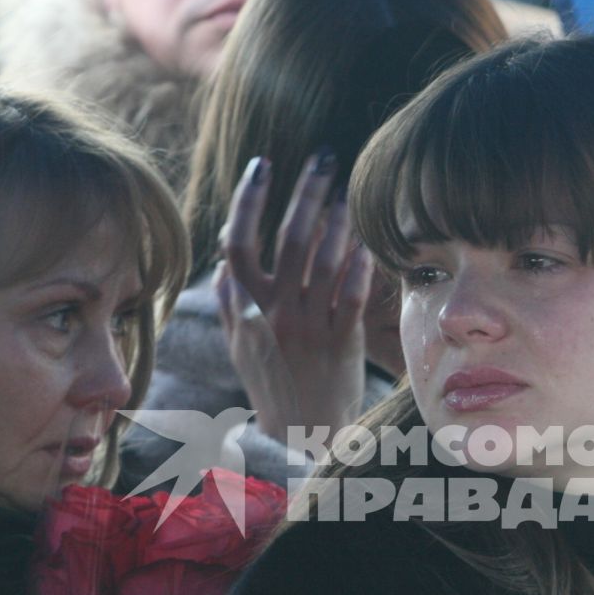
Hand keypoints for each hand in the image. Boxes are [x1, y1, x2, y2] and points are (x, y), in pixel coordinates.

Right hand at [216, 152, 373, 445]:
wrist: (300, 436)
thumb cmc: (271, 386)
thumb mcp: (240, 346)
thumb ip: (232, 301)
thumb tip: (225, 258)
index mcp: (246, 310)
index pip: (239, 243)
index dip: (248, 200)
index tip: (263, 165)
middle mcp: (275, 314)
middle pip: (289, 239)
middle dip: (306, 192)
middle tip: (323, 158)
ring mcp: (309, 327)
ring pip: (324, 260)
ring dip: (338, 218)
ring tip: (348, 191)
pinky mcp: (342, 341)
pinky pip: (353, 293)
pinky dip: (360, 262)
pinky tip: (368, 237)